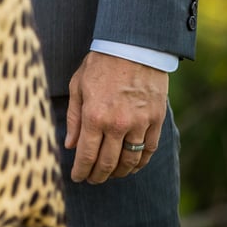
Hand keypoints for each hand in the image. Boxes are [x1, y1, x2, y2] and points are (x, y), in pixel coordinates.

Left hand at [65, 51, 167, 183]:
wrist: (133, 46)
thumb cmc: (101, 63)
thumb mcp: (78, 86)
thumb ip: (74, 118)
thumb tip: (70, 145)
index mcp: (95, 116)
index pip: (87, 156)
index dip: (81, 171)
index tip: (77, 178)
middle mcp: (117, 124)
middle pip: (107, 163)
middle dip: (98, 176)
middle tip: (92, 179)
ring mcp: (139, 124)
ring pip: (129, 161)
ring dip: (119, 173)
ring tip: (110, 174)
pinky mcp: (156, 120)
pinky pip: (149, 150)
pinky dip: (140, 163)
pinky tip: (132, 166)